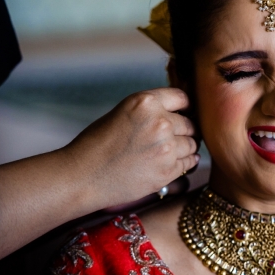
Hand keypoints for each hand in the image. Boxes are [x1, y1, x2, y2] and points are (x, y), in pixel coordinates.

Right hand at [63, 87, 198, 208]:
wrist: (82, 176)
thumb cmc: (97, 144)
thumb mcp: (124, 112)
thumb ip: (152, 110)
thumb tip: (182, 112)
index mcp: (146, 102)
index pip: (182, 98)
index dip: (183, 107)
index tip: (181, 114)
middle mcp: (160, 122)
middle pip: (190, 123)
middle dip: (183, 130)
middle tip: (167, 139)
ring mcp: (166, 148)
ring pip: (193, 144)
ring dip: (184, 148)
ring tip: (164, 152)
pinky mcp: (168, 170)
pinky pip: (190, 162)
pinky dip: (183, 162)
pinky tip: (169, 162)